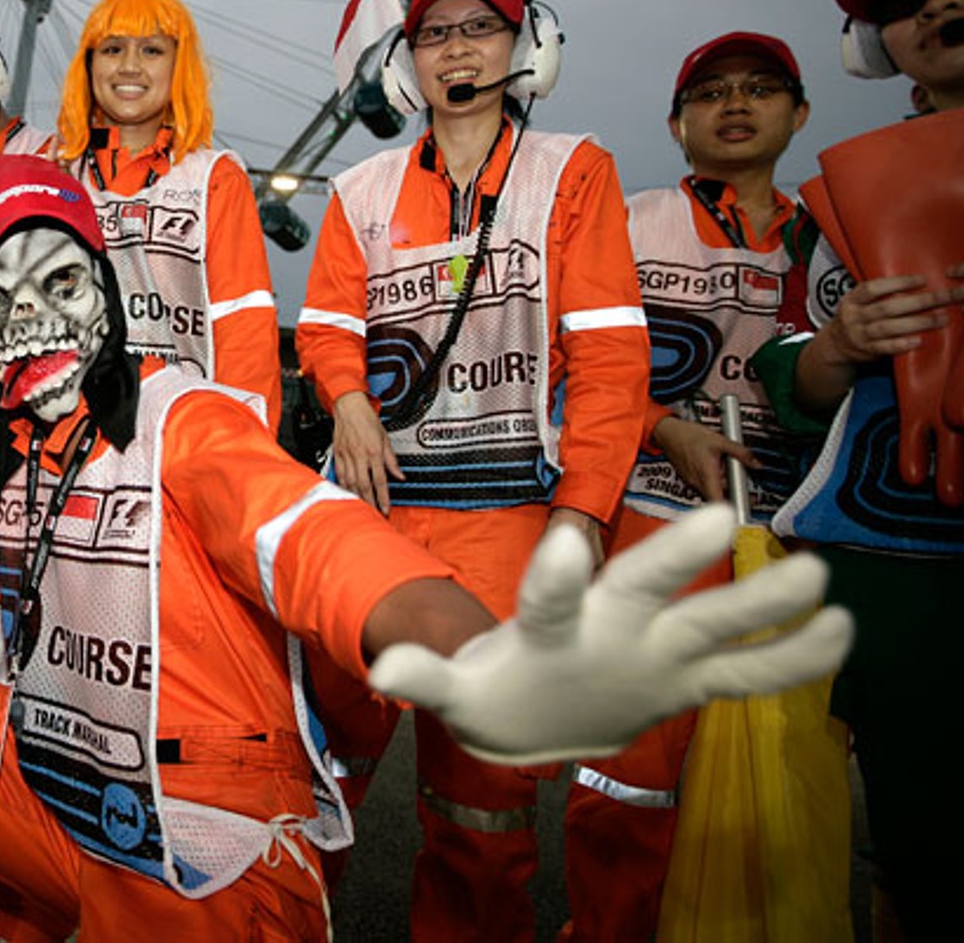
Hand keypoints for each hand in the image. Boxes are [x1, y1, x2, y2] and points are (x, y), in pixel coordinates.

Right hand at [329, 390, 400, 514]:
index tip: (386, 508)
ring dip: (357, 497)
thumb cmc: (367, 419)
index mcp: (374, 451)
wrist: (349, 406)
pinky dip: (344, 487)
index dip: (383, 497)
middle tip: (374, 514)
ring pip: (351, 483)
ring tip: (362, 508)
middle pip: (365, 485)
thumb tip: (400, 476)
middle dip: (370, 502)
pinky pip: (340, 475)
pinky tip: (347, 494)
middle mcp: (360, 455)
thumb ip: (392, 460)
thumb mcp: (385, 438)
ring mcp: (347, 456)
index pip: (380, 480)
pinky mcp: (337, 454)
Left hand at [368, 503, 853, 764]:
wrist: (536, 708)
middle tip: (719, 517)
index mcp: (553, 623)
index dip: (555, 575)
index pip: (551, 595)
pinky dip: (789, 660)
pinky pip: (744, 673)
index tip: (566, 542)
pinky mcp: (687, 680)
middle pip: (644, 584)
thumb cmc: (499, 689)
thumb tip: (383, 667)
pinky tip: (841, 634)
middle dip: (676, 558)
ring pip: (710, 620)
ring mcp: (655, 646)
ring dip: (757, 603)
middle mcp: (612, 620)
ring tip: (814, 575)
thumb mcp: (460, 692)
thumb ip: (428, 678)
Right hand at [650, 415, 757, 503]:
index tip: (743, 507)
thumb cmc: (689, 436)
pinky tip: (712, 466)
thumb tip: (755, 463)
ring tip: (723, 468)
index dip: (731, 508)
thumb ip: (741, 452)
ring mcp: (691, 482)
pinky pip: (703, 485)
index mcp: (707, 475)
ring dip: (720, 485)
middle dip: (730, 491)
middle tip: (739, 481)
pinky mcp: (688, 479)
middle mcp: (697, 482)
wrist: (669, 432)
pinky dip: (711, 480)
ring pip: (711, 491)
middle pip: (717, 497)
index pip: (719, 502)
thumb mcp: (720, 440)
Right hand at [819, 271, 961, 365]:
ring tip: (941, 319)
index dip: (898, 283)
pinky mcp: (866, 351)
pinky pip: (885, 348)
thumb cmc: (856, 319)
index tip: (922, 280)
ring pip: (888, 328)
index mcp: (851, 300)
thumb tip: (916, 284)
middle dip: (918, 302)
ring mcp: (859, 335)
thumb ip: (878, 295)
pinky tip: (919, 340)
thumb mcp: (858, 303)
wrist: (835, 346)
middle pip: (886, 308)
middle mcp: (854, 317)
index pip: (873, 288)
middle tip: (943, 298)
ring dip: (917, 323)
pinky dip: (902, 344)